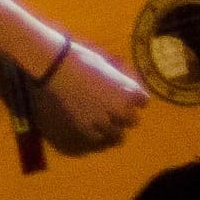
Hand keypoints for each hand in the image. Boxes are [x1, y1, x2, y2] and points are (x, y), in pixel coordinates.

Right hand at [32, 36, 147, 150]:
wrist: (56, 67)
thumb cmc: (80, 59)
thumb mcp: (107, 67)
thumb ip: (117, 80)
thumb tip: (118, 84)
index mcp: (130, 91)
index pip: (143, 102)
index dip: (134, 100)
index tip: (125, 97)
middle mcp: (122, 109)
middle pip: (133, 121)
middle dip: (124, 116)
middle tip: (113, 111)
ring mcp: (104, 120)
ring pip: (118, 135)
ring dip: (112, 129)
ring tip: (102, 123)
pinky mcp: (86, 128)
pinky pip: (98, 139)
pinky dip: (96, 134)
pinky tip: (90, 127)